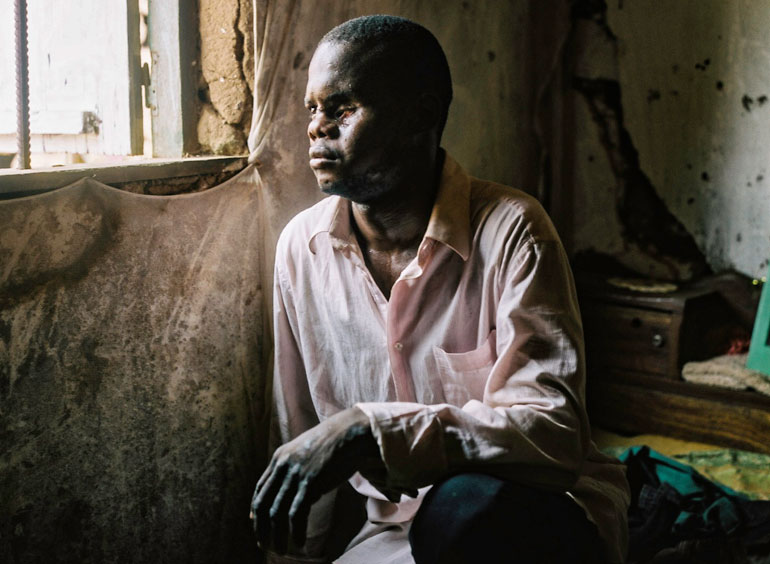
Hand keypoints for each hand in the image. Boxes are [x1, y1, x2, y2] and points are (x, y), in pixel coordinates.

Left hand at [250, 407, 383, 553]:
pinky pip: (297, 513)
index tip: (255, 523)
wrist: (349, 432)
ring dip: (276, 535)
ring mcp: (295, 475)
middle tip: (263, 544)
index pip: (260, 489)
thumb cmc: (333, 443)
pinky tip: (298, 542)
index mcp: (279, 458)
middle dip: (261, 527)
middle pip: (263, 504)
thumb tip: (301, 496)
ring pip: (277, 513)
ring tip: (279, 549)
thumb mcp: (307, 452)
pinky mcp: (310, 482)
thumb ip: (298, 470)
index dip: (255, 509)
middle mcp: (283, 466)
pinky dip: (296, 531)